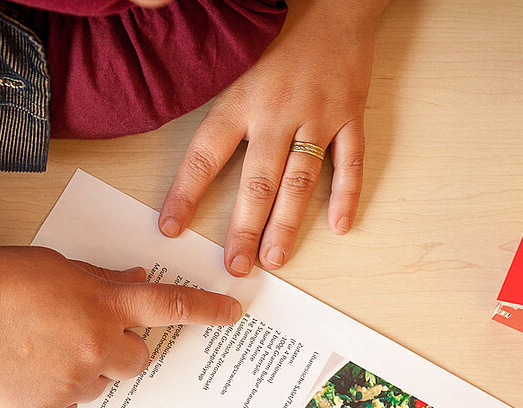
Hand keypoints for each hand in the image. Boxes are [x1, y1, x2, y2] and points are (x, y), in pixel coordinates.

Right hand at [0, 233, 241, 407]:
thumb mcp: (57, 266)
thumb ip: (102, 280)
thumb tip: (137, 280)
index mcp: (104, 302)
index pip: (171, 306)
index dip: (208, 311)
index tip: (234, 313)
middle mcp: (99, 344)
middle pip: (137, 359)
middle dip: (118, 348)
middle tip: (80, 334)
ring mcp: (75, 381)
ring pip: (99, 382)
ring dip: (82, 369)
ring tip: (36, 348)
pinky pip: (69, 406)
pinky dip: (54, 391)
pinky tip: (23, 369)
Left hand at [159, 0, 389, 275]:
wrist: (335, 4)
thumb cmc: (280, 38)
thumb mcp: (235, 65)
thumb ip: (220, 110)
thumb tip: (193, 157)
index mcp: (242, 99)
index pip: (205, 154)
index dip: (186, 194)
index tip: (171, 227)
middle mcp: (278, 112)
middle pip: (258, 181)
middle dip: (244, 228)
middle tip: (235, 265)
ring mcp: (318, 117)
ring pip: (300, 180)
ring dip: (288, 223)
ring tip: (275, 258)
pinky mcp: (351, 117)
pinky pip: (351, 162)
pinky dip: (347, 195)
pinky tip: (340, 226)